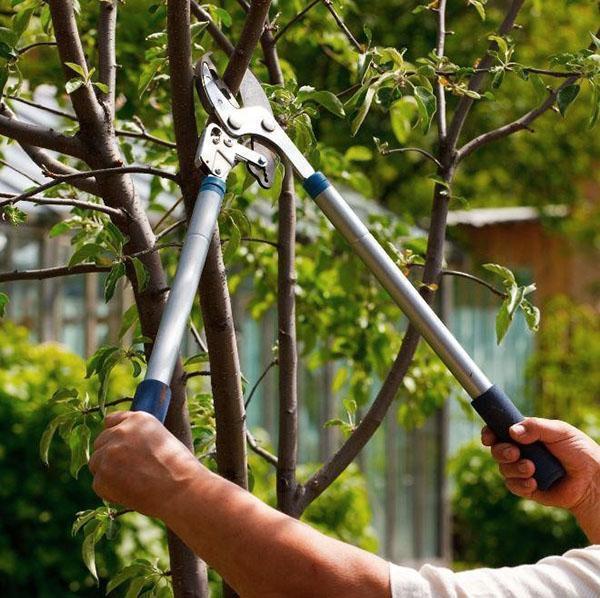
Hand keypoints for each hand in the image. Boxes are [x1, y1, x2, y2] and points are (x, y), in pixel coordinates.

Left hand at [89, 411, 201, 518]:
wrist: (181, 489)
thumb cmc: (178, 466)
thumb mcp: (161, 437)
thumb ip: (138, 435)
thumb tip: (120, 444)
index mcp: (137, 419)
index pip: (112, 420)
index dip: (115, 434)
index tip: (120, 445)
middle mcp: (119, 432)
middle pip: (101, 441)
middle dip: (110, 454)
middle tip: (129, 469)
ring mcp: (108, 454)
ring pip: (96, 462)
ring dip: (108, 471)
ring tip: (132, 481)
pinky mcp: (102, 476)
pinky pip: (98, 483)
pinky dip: (110, 490)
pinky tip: (131, 492)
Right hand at [482, 417, 599, 511]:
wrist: (593, 480)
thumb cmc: (579, 451)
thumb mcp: (559, 431)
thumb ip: (535, 427)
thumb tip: (512, 432)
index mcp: (525, 434)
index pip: (499, 431)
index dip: (489, 433)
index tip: (488, 437)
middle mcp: (521, 451)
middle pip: (496, 450)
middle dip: (501, 451)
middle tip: (514, 453)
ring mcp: (523, 470)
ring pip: (503, 469)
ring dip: (514, 468)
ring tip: (531, 469)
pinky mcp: (528, 488)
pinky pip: (513, 486)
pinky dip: (520, 484)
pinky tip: (533, 483)